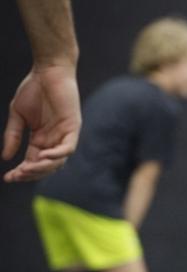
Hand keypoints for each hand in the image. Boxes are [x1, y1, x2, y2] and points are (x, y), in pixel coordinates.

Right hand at [3, 65, 80, 181]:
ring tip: (27, 169)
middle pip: (46, 166)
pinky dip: (57, 154)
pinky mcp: (73, 128)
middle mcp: (54, 140)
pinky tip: (43, 156)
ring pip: (57, 161)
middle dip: (31, 173)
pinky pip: (68, 148)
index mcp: (41, 139)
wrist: (47, 71)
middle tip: (17, 176)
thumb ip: (13, 136)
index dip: (22, 172)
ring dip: (42, 167)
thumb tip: (6, 158)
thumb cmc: (34, 90)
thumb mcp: (18, 115)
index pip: (33, 162)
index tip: (8, 178)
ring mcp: (65, 135)